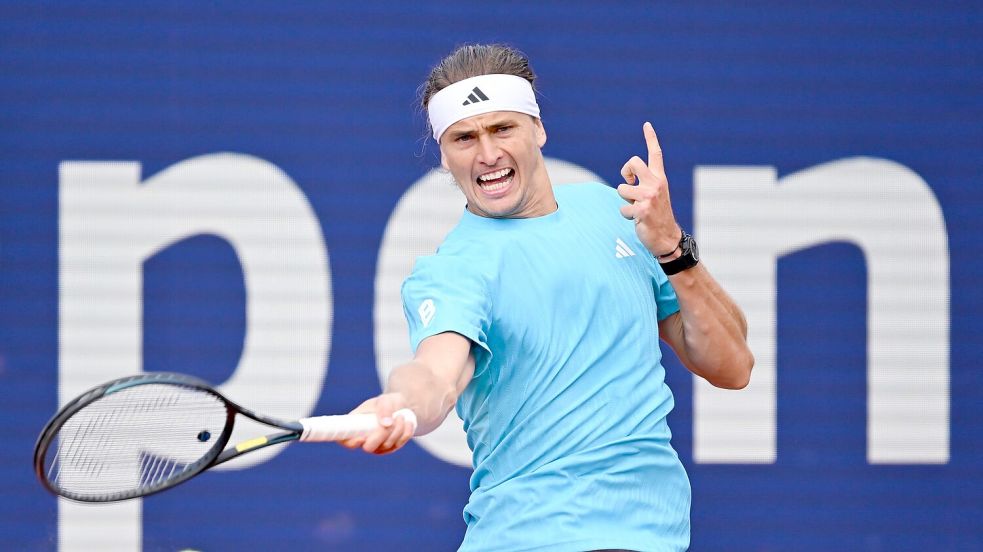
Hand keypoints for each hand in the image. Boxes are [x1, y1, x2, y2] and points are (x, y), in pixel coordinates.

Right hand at [338, 393, 414, 454]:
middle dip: (381, 435)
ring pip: (386, 446)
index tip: (362, 438)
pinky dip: (405, 433)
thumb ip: (384, 409)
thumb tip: (386, 424)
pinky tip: (408, 422)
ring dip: (396, 431)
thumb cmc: (387, 403)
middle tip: (391, 421)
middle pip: (368, 448)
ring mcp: (377, 446)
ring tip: (400, 416)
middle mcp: (363, 439)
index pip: (344, 440)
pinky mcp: (390, 448)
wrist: (402, 407)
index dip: (350, 442)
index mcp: (354, 426)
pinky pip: (398, 445)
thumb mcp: (385, 400)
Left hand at [617, 122, 681, 256]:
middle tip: (630, 183)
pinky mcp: (642, 210)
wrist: (666, 238)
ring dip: (625, 201)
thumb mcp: (654, 196)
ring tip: (637, 209)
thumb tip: (627, 180)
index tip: (646, 124)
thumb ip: (643, 184)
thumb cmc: (656, 216)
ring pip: (622, 189)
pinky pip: (623, 208)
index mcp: (659, 179)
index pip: (656, 154)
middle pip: (633, 162)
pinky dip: (626, 216)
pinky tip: (638, 220)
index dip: (650, 138)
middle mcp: (656, 184)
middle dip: (626, 172)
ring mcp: (649, 196)